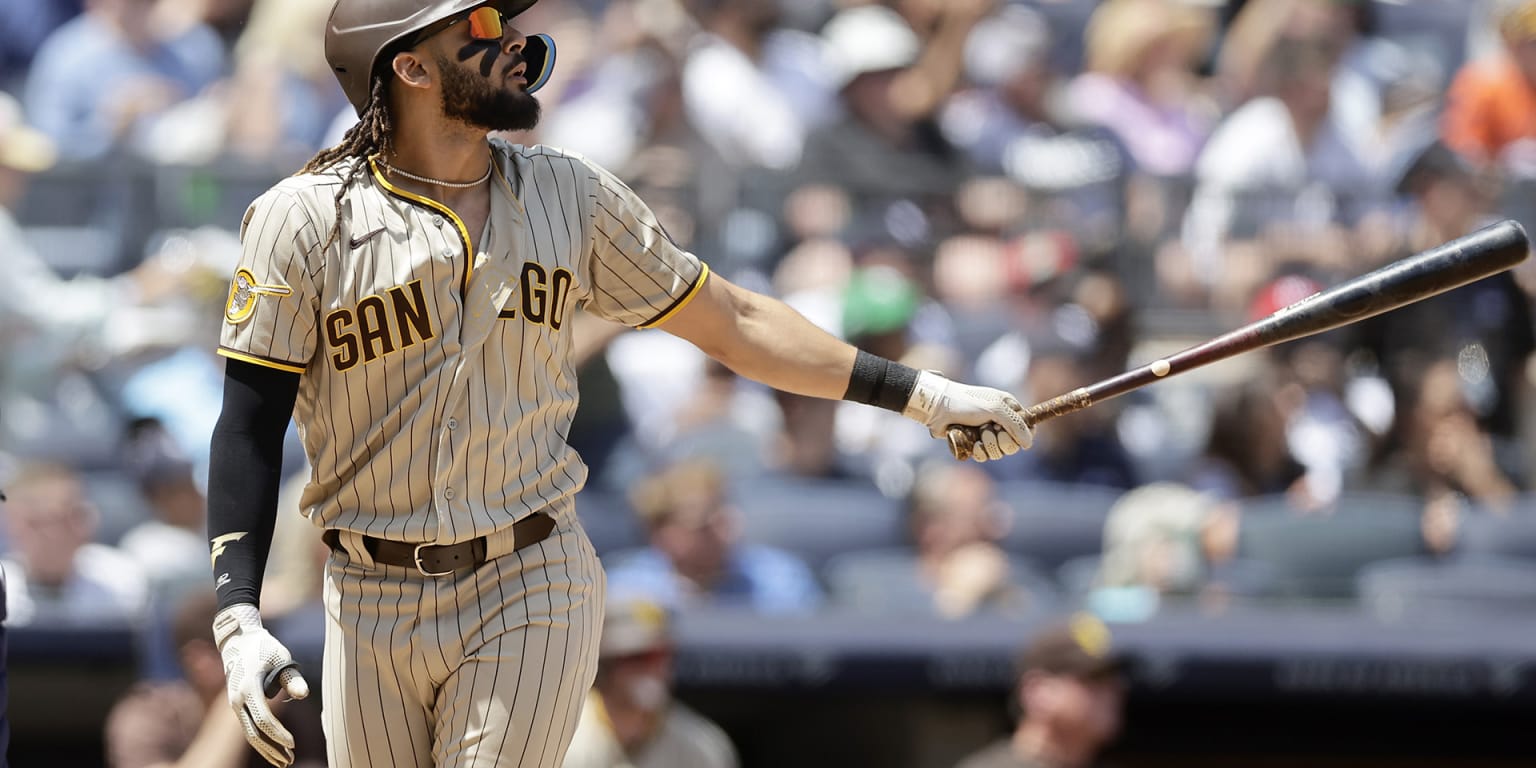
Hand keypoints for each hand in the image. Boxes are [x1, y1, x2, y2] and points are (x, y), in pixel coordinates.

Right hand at [213, 604, 309, 766]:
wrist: (238, 640)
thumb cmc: (264, 647)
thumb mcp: (281, 658)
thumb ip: (292, 678)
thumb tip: (304, 695)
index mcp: (248, 688)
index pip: (264, 720)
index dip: (279, 734)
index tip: (293, 744)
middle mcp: (237, 700)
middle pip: (254, 733)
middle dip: (272, 749)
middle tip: (290, 761)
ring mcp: (234, 704)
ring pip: (249, 733)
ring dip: (266, 749)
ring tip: (283, 761)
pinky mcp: (236, 705)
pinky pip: (248, 727)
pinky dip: (260, 739)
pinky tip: (272, 748)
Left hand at [903, 371, 1031, 461]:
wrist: (938, 408)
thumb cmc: (966, 402)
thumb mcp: (995, 408)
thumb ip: (1016, 424)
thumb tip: (1028, 443)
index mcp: (1008, 408)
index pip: (1027, 427)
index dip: (1024, 435)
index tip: (1016, 436)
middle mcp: (999, 421)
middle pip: (1013, 444)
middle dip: (1002, 441)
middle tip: (991, 432)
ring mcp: (986, 433)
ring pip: (998, 452)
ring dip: (989, 446)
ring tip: (979, 435)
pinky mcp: (973, 443)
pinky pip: (984, 456)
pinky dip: (979, 452)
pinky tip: (973, 445)